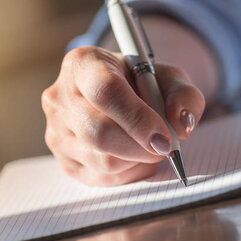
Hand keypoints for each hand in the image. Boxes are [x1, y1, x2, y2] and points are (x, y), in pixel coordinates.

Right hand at [42, 46, 204, 185]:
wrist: (123, 97)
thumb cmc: (144, 84)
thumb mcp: (169, 78)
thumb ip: (183, 95)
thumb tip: (181, 125)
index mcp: (83, 63)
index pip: (106, 92)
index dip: (138, 118)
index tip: (165, 138)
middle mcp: (60, 96)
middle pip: (99, 132)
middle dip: (141, 146)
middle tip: (165, 147)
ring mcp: (57, 132)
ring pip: (102, 160)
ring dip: (138, 159)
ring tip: (150, 145)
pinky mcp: (65, 161)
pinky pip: (102, 177)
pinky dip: (129, 171)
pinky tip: (137, 155)